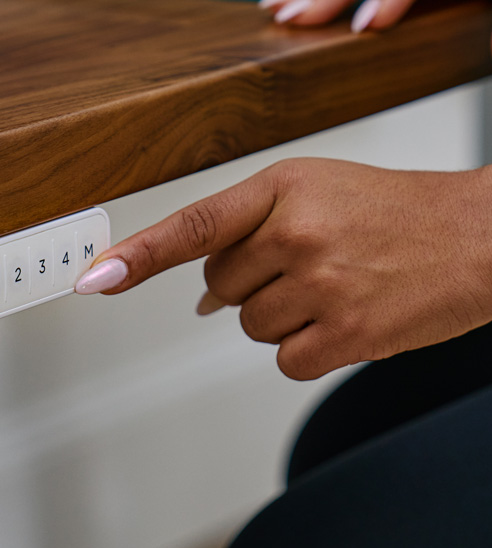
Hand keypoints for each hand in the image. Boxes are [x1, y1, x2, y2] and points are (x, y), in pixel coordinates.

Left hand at [75, 158, 491, 379]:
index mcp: (283, 188)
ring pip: (251, 326)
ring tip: (335, 287)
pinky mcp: (346, 335)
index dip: (138, 256)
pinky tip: (345, 318)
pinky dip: (308, 348)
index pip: (193, 225)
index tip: (94, 279)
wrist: (480, 237)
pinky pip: (286, 359)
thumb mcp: (318, 193)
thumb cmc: (395, 212)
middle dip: (252, 283)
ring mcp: (321, 285)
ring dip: (283, 317)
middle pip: (219, 287)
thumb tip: (198, 297)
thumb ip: (249, 234)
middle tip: (308, 264)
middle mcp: (297, 233)